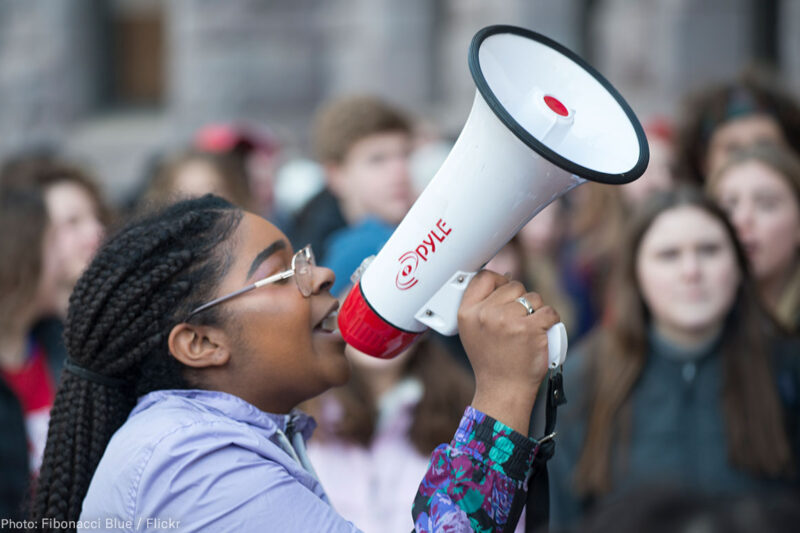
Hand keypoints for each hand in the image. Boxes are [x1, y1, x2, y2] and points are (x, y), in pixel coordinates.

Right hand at [457, 270, 560, 433]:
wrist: (503, 390)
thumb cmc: (491, 361)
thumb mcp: (473, 331)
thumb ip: (482, 305)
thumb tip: (506, 277)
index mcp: (467, 313)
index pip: (485, 277)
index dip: (498, 281)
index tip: (504, 291)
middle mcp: (485, 314)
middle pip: (513, 285)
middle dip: (520, 299)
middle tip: (517, 322)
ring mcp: (508, 321)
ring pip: (533, 297)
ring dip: (536, 310)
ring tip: (528, 330)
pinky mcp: (530, 329)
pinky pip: (549, 311)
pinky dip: (551, 320)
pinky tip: (543, 331)